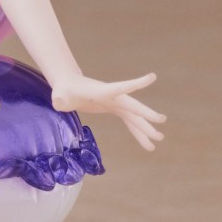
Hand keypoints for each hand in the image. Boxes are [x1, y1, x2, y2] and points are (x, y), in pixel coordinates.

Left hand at [48, 72, 165, 150]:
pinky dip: (138, 132)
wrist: (68, 85)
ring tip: (158, 141)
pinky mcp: (114, 108)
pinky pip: (129, 121)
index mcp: (101, 91)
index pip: (120, 87)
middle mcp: (112, 96)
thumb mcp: (59, 96)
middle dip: (146, 114)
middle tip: (162, 121)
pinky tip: (147, 144)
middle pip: (132, 106)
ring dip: (145, 129)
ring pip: (134, 117)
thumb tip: (59, 103)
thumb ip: (60, 99)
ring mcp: (115, 102)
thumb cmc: (63, 90)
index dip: (135, 83)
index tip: (152, 77)